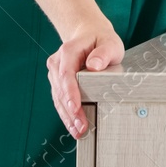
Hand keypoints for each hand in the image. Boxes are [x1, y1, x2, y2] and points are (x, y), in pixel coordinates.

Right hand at [47, 16, 123, 139]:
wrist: (89, 34)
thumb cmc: (100, 40)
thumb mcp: (110, 42)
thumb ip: (104, 52)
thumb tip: (94, 65)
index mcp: (69, 50)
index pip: (66, 73)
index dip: (70, 92)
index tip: (75, 107)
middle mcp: (58, 62)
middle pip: (61, 90)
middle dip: (71, 111)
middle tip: (81, 127)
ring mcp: (55, 73)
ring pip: (58, 98)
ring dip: (67, 117)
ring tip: (79, 132)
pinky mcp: (57, 82)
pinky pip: (60, 100)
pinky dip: (66, 114)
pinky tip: (73, 127)